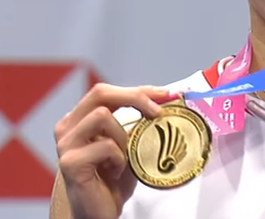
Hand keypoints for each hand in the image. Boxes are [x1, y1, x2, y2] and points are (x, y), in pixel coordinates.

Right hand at [54, 84, 168, 218]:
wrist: (99, 212)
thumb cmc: (114, 178)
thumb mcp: (129, 143)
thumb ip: (139, 122)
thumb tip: (168, 98)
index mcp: (79, 119)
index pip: (105, 91)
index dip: (136, 89)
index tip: (163, 93)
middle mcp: (67, 128)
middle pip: (100, 93)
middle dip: (134, 97)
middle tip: (157, 112)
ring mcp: (66, 145)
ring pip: (102, 116)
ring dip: (123, 136)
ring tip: (123, 159)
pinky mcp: (70, 163)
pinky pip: (106, 146)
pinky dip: (119, 158)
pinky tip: (114, 173)